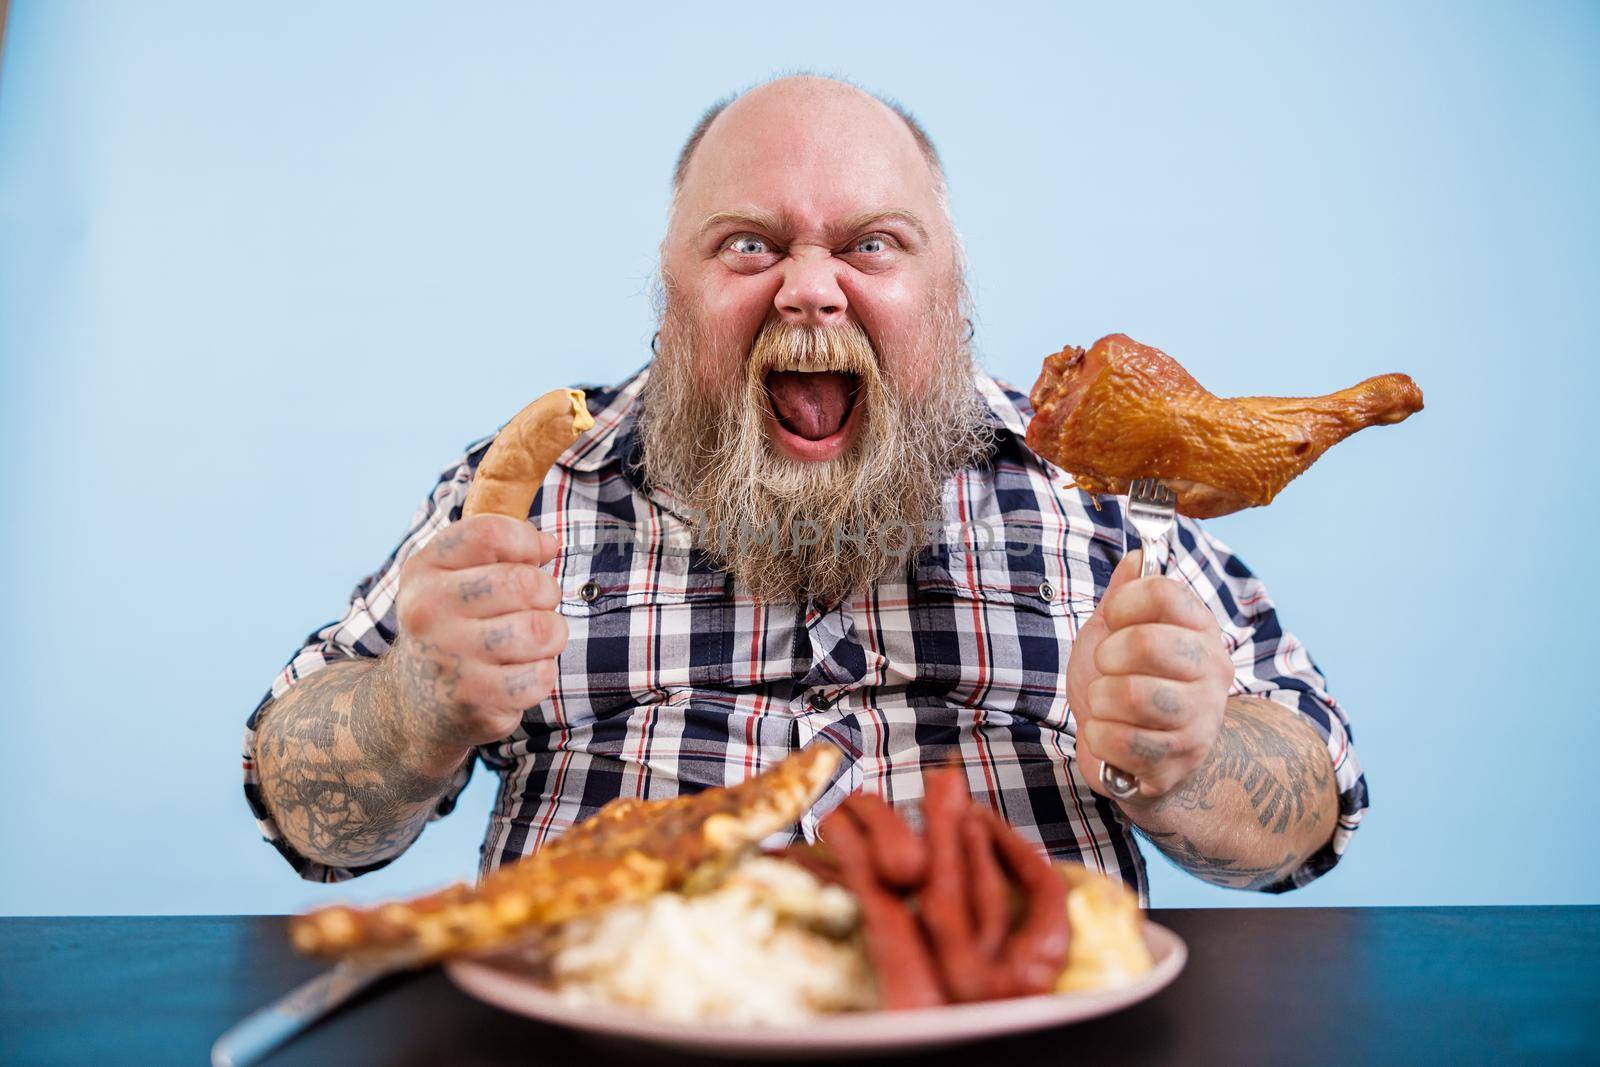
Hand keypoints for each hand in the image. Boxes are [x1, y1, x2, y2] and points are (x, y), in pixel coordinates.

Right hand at [384, 514, 566, 770]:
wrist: (410, 705)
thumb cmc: (450, 628)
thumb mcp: (453, 577)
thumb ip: (498, 549)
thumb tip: (548, 544)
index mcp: (423, 570)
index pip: (490, 533)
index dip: (526, 541)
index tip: (531, 558)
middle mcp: (428, 611)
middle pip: (524, 582)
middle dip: (547, 593)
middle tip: (536, 607)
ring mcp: (448, 658)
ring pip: (540, 630)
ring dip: (551, 635)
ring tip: (533, 642)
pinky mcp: (472, 699)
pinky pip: (540, 675)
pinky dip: (543, 674)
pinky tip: (521, 673)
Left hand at [1067, 551, 1232, 802]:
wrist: (1135, 755)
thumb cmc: (1126, 682)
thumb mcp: (1117, 631)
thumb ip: (1125, 593)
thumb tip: (1138, 556)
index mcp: (1199, 630)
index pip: (1165, 592)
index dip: (1125, 601)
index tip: (1114, 618)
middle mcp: (1211, 672)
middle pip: (1148, 643)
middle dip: (1109, 655)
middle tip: (1108, 667)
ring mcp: (1199, 721)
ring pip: (1132, 695)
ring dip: (1100, 698)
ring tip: (1106, 703)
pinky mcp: (1178, 763)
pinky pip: (1120, 741)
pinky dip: (1098, 736)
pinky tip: (1108, 734)